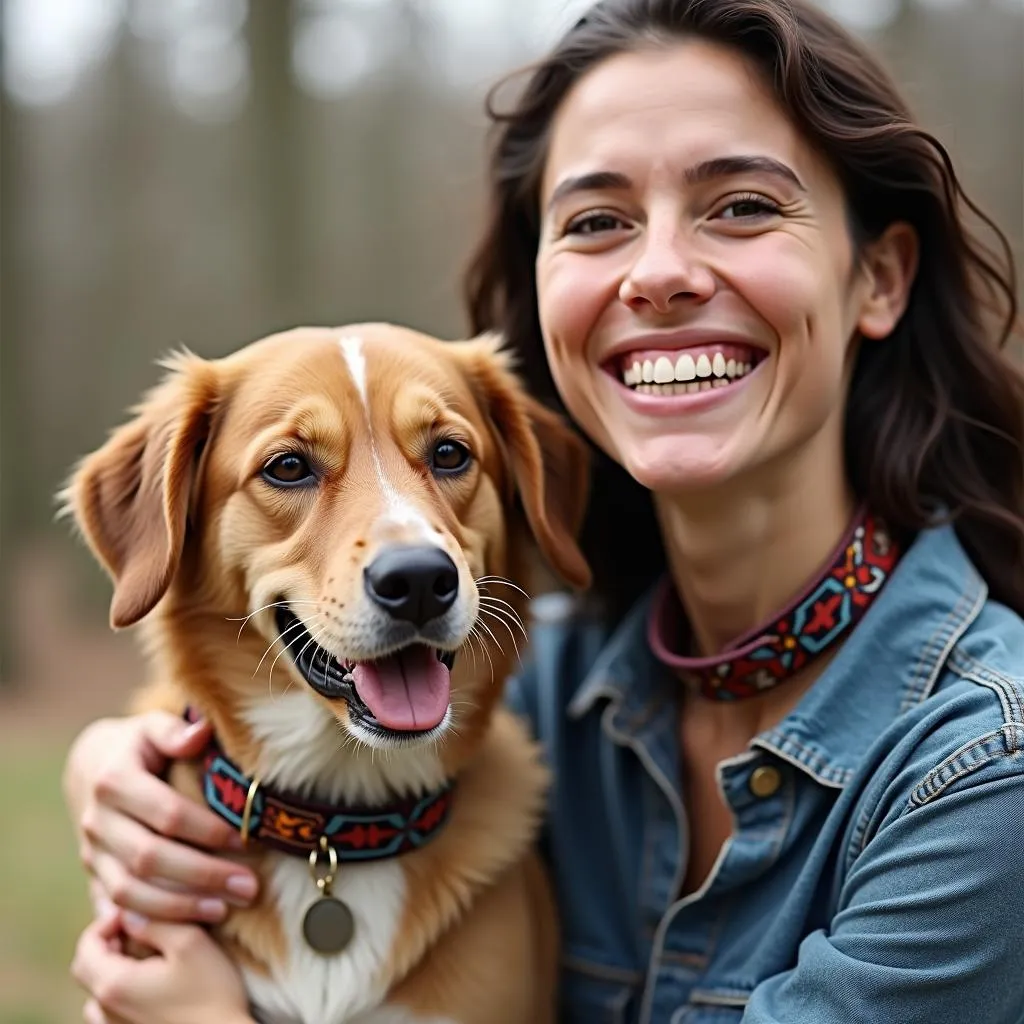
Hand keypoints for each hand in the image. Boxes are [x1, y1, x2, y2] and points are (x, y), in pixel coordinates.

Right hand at [64, 711, 258, 921]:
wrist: (92, 769)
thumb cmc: (140, 746)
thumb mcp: (153, 727)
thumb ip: (175, 731)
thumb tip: (200, 732)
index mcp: (114, 780)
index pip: (166, 813)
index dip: (207, 830)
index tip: (245, 840)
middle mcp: (97, 820)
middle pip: (148, 858)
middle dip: (202, 876)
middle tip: (248, 887)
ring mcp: (92, 853)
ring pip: (130, 892)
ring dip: (179, 907)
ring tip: (224, 911)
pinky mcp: (93, 876)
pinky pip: (118, 909)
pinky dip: (150, 923)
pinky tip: (185, 930)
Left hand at [72, 908, 254, 1023]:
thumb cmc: (210, 992)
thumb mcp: (190, 943)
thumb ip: (155, 923)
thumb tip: (131, 916)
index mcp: (114, 984)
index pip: (86, 946)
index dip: (104, 922)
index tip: (132, 912)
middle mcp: (105, 1011)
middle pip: (85, 970)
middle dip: (106, 943)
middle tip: (136, 929)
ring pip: (96, 994)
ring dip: (112, 970)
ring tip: (143, 957)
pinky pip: (109, 1014)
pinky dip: (120, 994)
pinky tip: (148, 987)